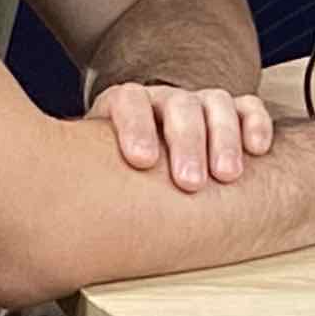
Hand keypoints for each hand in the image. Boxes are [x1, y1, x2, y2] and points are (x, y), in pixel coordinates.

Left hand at [92, 80, 272, 192]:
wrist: (149, 163)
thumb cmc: (121, 177)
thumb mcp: (98, 173)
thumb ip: (88, 180)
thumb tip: (57, 213)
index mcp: (127, 108)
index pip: (129, 102)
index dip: (135, 128)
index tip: (141, 161)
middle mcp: (165, 101)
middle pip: (179, 106)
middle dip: (186, 142)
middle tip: (189, 182)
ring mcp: (201, 104)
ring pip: (216, 104)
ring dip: (223, 138)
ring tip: (227, 176)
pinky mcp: (233, 113)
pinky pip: (248, 107)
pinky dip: (255, 124)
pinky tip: (257, 150)